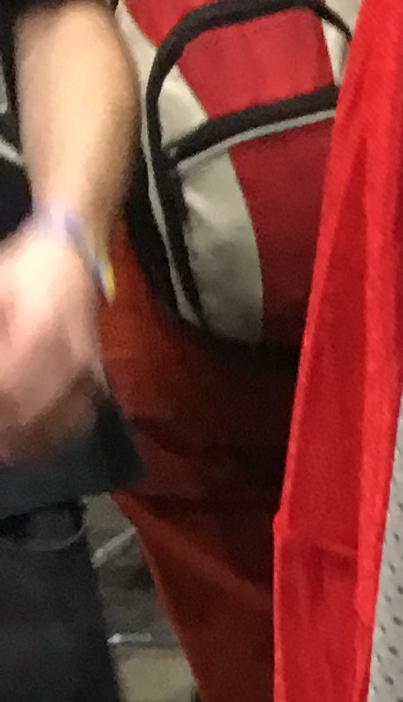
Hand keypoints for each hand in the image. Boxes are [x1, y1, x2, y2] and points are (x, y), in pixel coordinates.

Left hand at [0, 218, 105, 463]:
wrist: (72, 251)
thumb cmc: (24, 267)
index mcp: (37, 334)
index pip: (8, 388)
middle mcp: (66, 357)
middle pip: (29, 413)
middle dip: (6, 429)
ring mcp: (85, 369)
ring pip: (55, 423)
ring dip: (26, 442)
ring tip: (5, 450)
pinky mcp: (96, 376)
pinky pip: (80, 419)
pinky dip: (56, 437)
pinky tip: (37, 445)